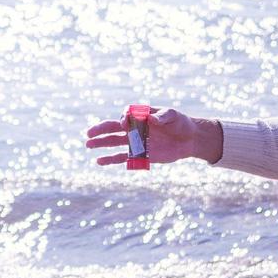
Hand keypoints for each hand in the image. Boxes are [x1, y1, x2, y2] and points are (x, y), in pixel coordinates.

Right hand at [83, 106, 218, 166]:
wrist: (189, 139)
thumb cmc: (181, 123)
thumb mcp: (173, 116)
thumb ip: (162, 117)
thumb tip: (151, 119)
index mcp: (141, 116)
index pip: (126, 115)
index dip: (123, 119)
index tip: (125, 123)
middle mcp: (136, 128)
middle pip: (114, 128)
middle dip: (101, 130)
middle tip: (88, 133)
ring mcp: (137, 141)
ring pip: (115, 143)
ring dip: (101, 144)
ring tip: (88, 145)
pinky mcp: (141, 155)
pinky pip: (123, 157)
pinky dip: (111, 159)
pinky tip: (99, 161)